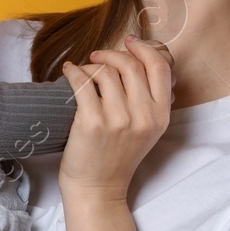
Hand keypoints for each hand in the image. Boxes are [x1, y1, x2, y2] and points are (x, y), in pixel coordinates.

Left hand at [58, 34, 174, 200]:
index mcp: (161, 116)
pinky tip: (68, 72)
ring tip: (82, 72)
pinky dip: (73, 72)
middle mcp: (143, 117)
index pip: (160, 67)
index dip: (144, 49)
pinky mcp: (92, 122)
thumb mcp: (147, 131)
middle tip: (97, 56)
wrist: (97, 189)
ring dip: (91, 66)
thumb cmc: (117, 157)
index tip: (129, 42)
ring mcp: (118, 120)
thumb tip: (139, 62)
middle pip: (131, 65)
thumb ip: (149, 101)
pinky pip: (82, 82)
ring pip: (106, 72)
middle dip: (112, 54)